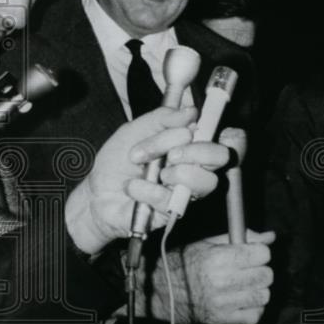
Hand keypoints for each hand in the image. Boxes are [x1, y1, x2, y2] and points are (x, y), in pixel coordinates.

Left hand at [64, 106, 229, 254]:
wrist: (96, 192)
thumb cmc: (118, 162)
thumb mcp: (134, 130)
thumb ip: (162, 118)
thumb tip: (190, 112)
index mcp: (190, 144)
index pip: (226, 138)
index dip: (228, 133)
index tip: (195, 127)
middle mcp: (195, 167)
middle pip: (222, 157)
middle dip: (197, 151)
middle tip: (171, 154)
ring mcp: (186, 190)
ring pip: (206, 182)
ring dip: (177, 173)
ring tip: (152, 172)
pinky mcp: (172, 211)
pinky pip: (171, 198)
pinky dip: (146, 189)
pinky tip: (133, 187)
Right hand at [143, 231, 274, 323]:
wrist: (158, 290)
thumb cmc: (184, 263)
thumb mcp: (210, 243)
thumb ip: (242, 238)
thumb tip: (270, 237)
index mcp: (219, 258)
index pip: (262, 254)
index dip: (260, 252)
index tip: (253, 254)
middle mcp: (222, 281)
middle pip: (266, 275)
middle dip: (261, 270)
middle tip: (249, 270)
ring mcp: (222, 303)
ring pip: (263, 296)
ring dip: (258, 290)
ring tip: (245, 286)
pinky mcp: (221, 320)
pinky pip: (254, 316)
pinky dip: (253, 309)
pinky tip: (242, 301)